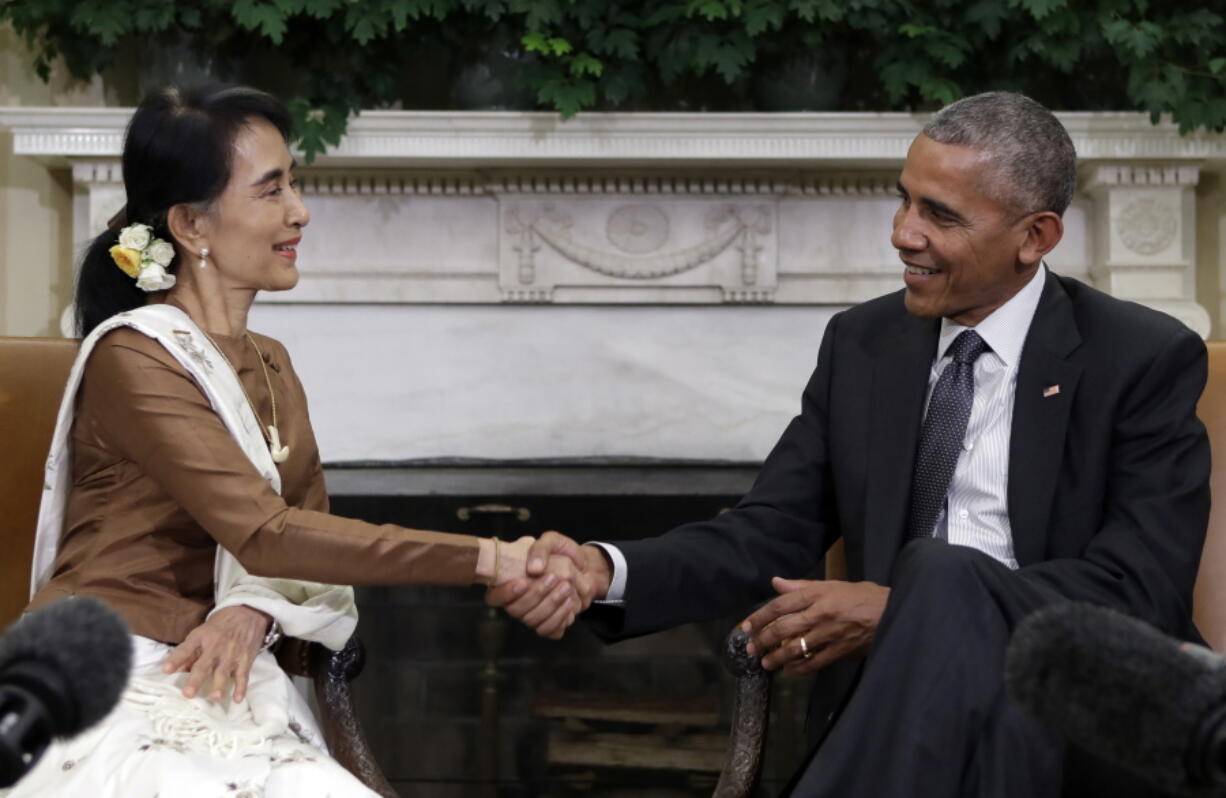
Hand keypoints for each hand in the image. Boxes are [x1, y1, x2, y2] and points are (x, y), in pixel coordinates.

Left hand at [162, 605, 270, 701]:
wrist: (247, 613)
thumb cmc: (219, 626)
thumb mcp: (201, 633)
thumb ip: (188, 653)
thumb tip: (173, 670)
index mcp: (201, 637)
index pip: (186, 649)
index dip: (176, 659)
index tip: (166, 670)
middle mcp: (215, 646)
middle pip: (204, 665)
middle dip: (196, 679)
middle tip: (188, 694)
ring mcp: (232, 653)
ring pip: (224, 672)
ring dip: (220, 685)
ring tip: (215, 698)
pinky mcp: (245, 659)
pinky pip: (243, 675)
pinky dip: (241, 687)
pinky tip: (237, 699)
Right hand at [485, 531, 609, 638]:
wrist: (585, 568)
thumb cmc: (563, 553)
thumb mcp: (552, 542)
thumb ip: (540, 548)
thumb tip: (533, 569)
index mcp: (509, 581)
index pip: (494, 597)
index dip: (505, 594)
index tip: (522, 582)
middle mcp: (517, 602)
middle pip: (515, 610)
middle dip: (536, 594)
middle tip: (554, 578)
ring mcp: (532, 615)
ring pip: (532, 620)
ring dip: (550, 604)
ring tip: (566, 587)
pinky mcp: (548, 624)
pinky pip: (548, 630)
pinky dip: (560, 616)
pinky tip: (569, 602)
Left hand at [741, 577, 889, 673]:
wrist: (893, 613)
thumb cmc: (862, 596)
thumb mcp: (833, 584)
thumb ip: (802, 586)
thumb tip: (776, 582)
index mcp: (818, 594)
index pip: (780, 605)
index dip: (760, 616)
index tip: (746, 626)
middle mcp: (821, 613)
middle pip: (784, 627)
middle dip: (763, 639)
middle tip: (750, 648)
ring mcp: (830, 634)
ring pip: (796, 648)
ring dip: (777, 657)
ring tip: (765, 663)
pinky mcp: (840, 651)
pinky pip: (814, 662)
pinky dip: (799, 669)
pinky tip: (788, 671)